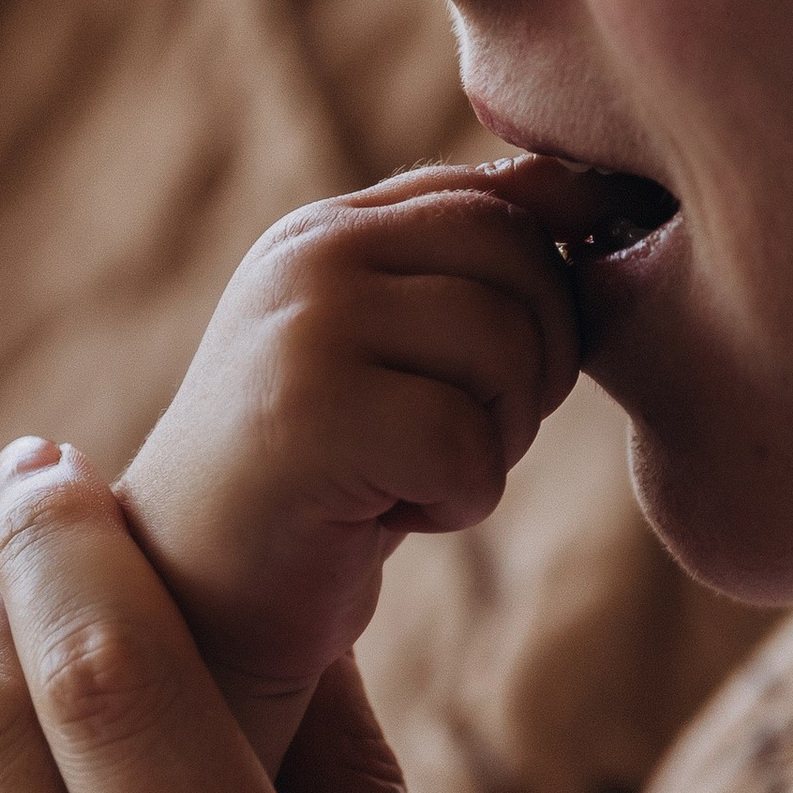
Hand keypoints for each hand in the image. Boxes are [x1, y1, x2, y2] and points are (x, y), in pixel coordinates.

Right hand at [112, 167, 579, 775]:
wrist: (197, 598)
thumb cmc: (324, 478)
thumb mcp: (396, 351)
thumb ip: (469, 270)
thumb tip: (594, 194)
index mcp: (332, 226)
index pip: (499, 198)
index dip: (549, 288)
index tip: (509, 372)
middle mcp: (310, 253)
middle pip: (519, 258)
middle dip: (535, 362)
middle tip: (467, 434)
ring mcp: (303, 327)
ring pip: (504, 345)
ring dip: (495, 438)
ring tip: (420, 472)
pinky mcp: (308, 418)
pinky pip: (466, 442)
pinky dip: (458, 500)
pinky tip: (391, 513)